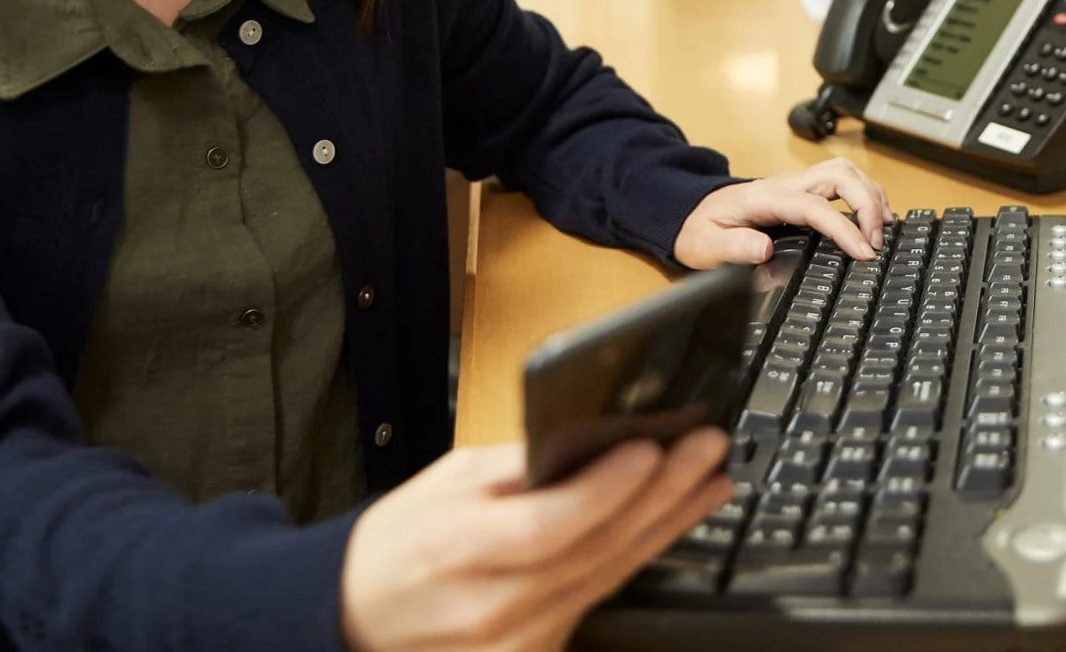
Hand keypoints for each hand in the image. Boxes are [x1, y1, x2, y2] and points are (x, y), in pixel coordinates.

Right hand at [337, 427, 731, 651]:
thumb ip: (516, 464)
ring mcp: (514, 642)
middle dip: (660, 495)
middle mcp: (490, 605)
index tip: (650, 447)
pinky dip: (636, 559)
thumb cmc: (400, 545)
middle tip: (705, 449)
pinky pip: (596, 603)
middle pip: (594, 551)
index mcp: (456, 547)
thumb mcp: (445, 482)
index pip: (547, 525)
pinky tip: (667, 526)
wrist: (358, 618)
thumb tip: (586, 434)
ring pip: (607, 578)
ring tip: (707, 482)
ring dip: (665, 526)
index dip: (605, 489)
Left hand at [674, 157, 892, 265]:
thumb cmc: (700, 230)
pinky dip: (864, 194)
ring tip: (883, 230)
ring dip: (870, 195)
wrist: (690, 213)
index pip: (815, 206)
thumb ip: (733, 247)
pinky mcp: (803, 190)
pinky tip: (872, 217)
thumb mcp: (706, 246)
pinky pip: (842, 181)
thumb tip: (762, 249)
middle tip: (877, 242)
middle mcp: (786, 185)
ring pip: (845, 172)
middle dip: (868, 203)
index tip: (863, 251)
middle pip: (840, 175)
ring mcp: (797, 184)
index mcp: (766, 198)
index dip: (844, 227)